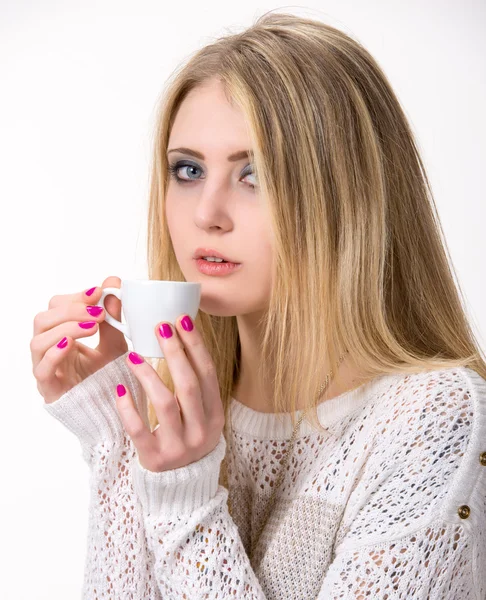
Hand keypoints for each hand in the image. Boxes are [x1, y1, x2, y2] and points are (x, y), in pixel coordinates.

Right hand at [32, 276, 127, 403]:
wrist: (113, 411)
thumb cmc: (108, 375)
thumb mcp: (115, 341)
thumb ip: (114, 316)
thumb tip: (113, 282)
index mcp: (61, 334)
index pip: (56, 307)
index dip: (75, 297)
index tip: (99, 292)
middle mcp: (48, 349)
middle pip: (42, 320)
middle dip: (71, 310)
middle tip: (98, 312)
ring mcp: (46, 369)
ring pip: (38, 340)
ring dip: (66, 328)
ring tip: (92, 327)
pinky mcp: (49, 388)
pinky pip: (42, 368)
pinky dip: (55, 353)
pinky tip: (72, 344)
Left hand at [115, 314, 224, 472]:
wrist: (181, 483)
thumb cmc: (187, 435)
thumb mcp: (200, 413)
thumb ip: (192, 384)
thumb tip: (178, 337)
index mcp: (215, 414)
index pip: (207, 373)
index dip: (195, 345)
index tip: (182, 320)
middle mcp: (201, 430)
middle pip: (188, 384)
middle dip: (174, 352)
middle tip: (160, 328)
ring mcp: (179, 447)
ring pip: (164, 403)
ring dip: (148, 375)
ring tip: (132, 355)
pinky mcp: (155, 458)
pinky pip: (139, 429)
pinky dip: (128, 408)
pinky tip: (119, 389)